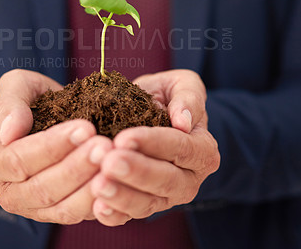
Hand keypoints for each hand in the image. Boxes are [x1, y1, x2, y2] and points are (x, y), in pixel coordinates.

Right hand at [0, 69, 112, 223]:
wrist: (45, 116)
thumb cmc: (30, 100)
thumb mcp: (17, 87)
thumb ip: (9, 104)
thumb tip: (10, 131)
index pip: (18, 159)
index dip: (52, 145)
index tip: (85, 127)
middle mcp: (7, 192)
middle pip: (41, 188)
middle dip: (76, 166)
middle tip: (105, 145)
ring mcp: (31, 207)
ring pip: (61, 207)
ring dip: (90, 186)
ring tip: (113, 161)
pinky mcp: (55, 213)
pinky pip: (77, 215)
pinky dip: (98, 202)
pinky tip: (116, 182)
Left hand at [90, 70, 219, 225]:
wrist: (153, 113)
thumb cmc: (166, 96)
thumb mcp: (182, 85)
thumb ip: (188, 98)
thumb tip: (183, 121)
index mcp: (202, 148)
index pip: (180, 147)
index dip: (153, 143)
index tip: (124, 138)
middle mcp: (189, 178)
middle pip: (166, 180)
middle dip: (136, 172)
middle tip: (108, 162)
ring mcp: (168, 196)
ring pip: (149, 203)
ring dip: (123, 196)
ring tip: (98, 186)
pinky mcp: (146, 205)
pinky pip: (132, 214)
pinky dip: (116, 214)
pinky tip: (98, 207)